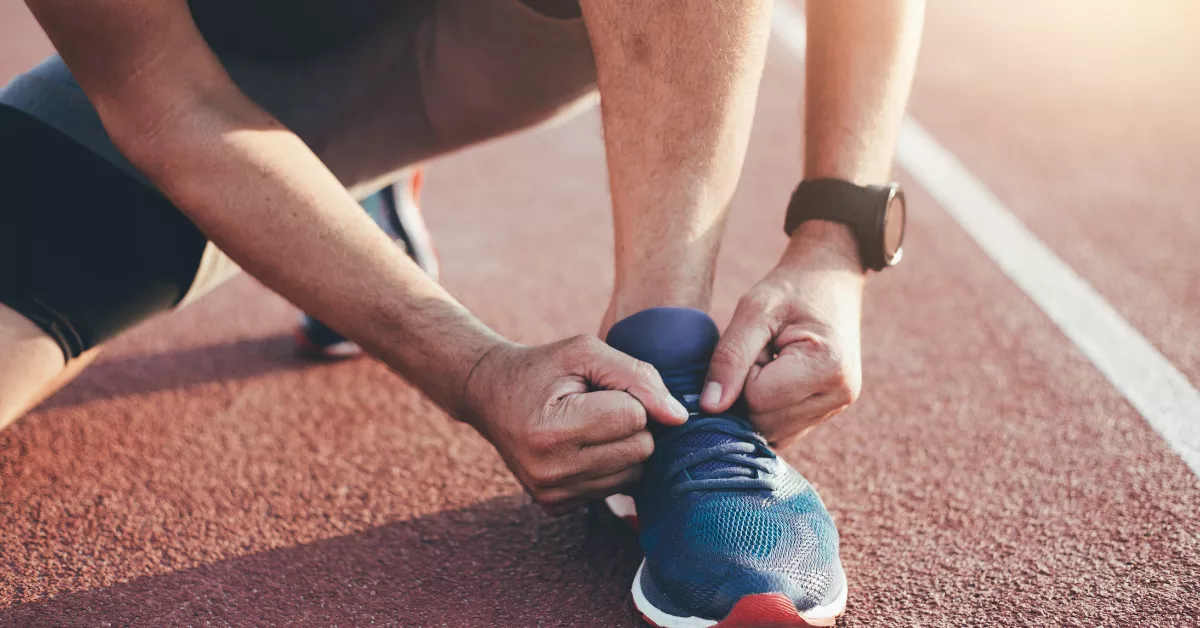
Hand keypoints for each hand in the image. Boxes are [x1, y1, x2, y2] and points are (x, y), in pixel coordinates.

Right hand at [463, 335, 688, 514]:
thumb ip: (638, 377)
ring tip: (589, 424)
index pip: (634, 418)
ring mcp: (552, 494)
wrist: (489, 394)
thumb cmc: (542, 368)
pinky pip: (615, 488)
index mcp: (552, 431)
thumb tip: (679, 417)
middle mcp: (550, 471)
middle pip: (640, 449)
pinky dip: (608, 464)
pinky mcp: (555, 506)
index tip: (599, 388)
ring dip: (623, 445)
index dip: (628, 395)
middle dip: (631, 422)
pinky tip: (581, 445)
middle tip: (596, 404)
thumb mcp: (585, 353)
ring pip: (634, 474)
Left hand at [702, 221, 864, 446]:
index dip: (742, 374)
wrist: (830, 279)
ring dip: (756, 404)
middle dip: (748, 392)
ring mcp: (837, 408)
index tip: (757, 344)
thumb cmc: (790, 288)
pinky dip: (767, 412)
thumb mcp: (753, 310)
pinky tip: (774, 380)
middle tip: (762, 353)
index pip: (757, 399)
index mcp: (828, 367)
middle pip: (764, 423)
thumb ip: (729, 358)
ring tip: (771, 363)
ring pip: (771, 433)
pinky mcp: (827, 413)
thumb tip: (709, 407)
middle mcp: (840, 396)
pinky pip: (782, 432)